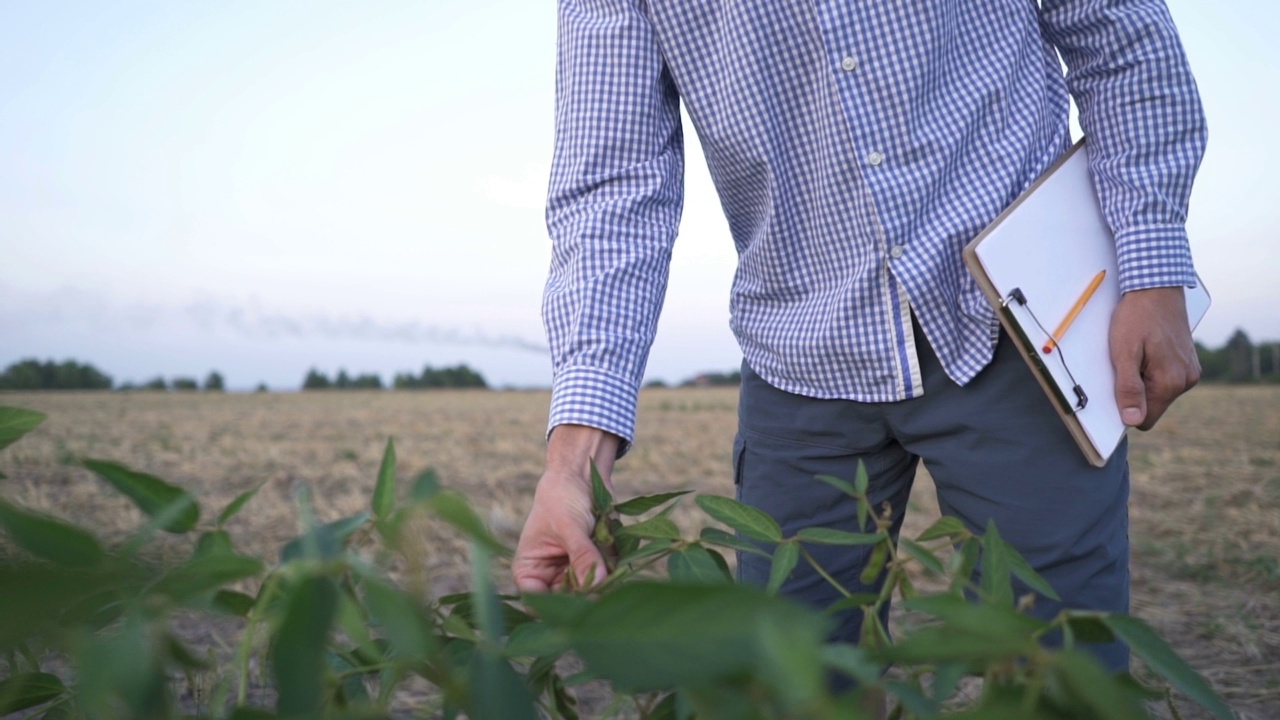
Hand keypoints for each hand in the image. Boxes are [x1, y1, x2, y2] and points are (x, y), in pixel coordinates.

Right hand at [512, 425, 619, 592]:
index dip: (559, 606)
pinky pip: (607, 579)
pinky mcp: (594, 567)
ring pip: (591, 593)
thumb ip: (582, 556)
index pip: (538, 604)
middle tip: (604, 576)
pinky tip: (612, 547)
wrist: (580, 477)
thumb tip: (599, 584)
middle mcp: (550, 578)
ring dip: (603, 579)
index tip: (583, 597)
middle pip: (568, 603)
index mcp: (530, 572)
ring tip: (605, 551)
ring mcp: (573, 574)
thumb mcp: (569, 527)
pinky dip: (614, 568)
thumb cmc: (562, 499)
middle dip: (587, 593)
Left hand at [1108, 286, 1200, 430]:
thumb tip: (1133, 420)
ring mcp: (1190, 370)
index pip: (1145, 419)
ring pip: (1157, 390)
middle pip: (1151, 405)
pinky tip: (1145, 349)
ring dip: (1142, 378)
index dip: (1125, 408)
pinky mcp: (1188, 361)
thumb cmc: (1137, 317)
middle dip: (1134, 390)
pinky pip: (1165, 377)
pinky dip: (1151, 369)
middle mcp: (1186, 380)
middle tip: (1124, 363)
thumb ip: (1128, 388)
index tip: (1114, 389)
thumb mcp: (1124, 353)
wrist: (1156, 287)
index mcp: (1171, 382)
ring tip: (1135, 352)